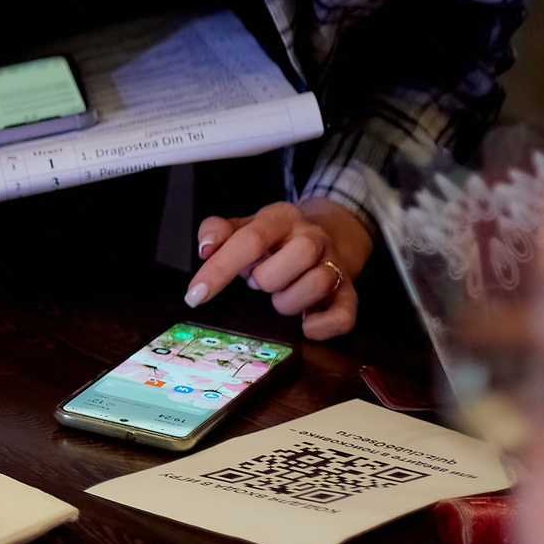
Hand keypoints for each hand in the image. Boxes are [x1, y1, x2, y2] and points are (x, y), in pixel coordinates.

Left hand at [185, 198, 370, 338]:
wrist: (325, 238)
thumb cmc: (273, 241)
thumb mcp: (243, 227)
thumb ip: (217, 231)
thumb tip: (205, 247)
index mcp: (282, 218)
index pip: (251, 240)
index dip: (220, 269)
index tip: (196, 295)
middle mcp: (313, 237)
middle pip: (300, 253)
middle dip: (269, 278)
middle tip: (259, 282)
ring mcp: (335, 264)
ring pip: (319, 282)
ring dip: (289, 301)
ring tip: (280, 296)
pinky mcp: (348, 293)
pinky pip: (344, 315)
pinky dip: (323, 326)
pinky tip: (305, 324)